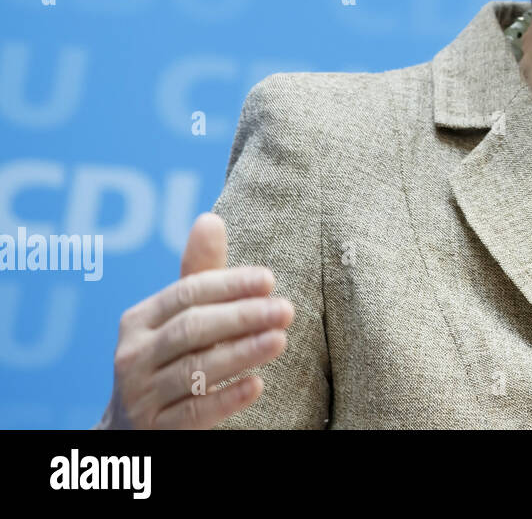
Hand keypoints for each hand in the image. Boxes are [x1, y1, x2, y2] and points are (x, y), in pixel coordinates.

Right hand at [95, 212, 293, 428]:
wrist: (129, 428)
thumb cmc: (168, 356)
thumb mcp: (177, 318)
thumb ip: (198, 274)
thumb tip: (210, 218)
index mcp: (139, 321)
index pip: (186, 294)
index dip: (228, 285)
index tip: (269, 279)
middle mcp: (133, 356)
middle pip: (191, 330)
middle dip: (241, 317)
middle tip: (285, 309)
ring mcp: (141, 396)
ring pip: (194, 371)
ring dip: (240, 354)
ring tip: (279, 340)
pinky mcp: (156, 430)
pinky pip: (194, 414)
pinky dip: (226, 399)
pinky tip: (257, 385)